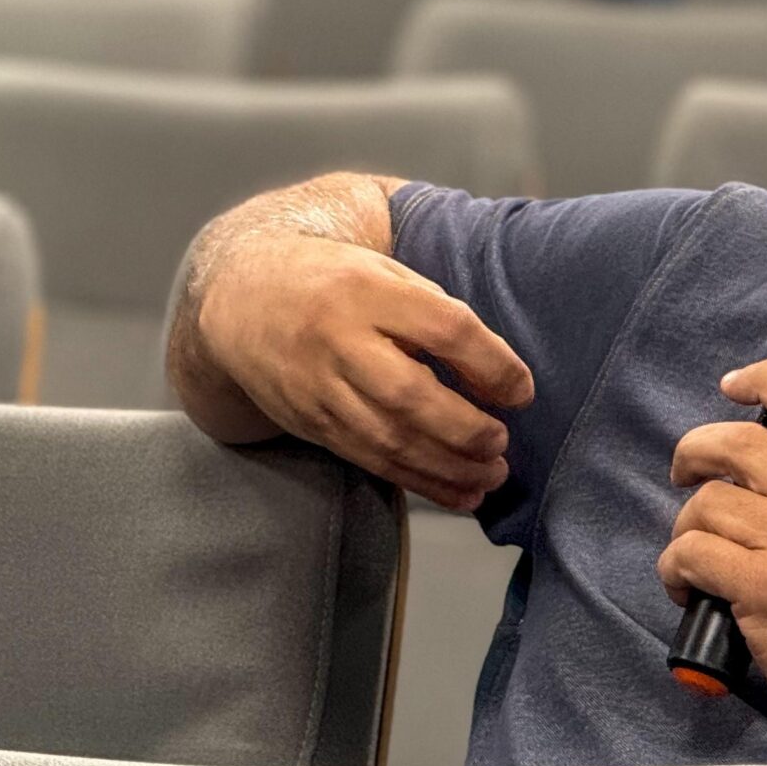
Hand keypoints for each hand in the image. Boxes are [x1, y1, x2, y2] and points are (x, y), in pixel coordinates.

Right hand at [197, 234, 532, 509]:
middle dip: (465, 428)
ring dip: (448, 467)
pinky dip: (420, 481)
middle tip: (501, 442)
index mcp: (369, 291)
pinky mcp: (311, 423)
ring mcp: (319, 387)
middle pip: (409, 394)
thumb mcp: (388, 274)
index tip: (522, 391)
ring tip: (491, 475)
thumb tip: (498, 375)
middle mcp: (339, 340)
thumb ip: (437, 314)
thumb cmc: (338, 283)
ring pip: (388, 439)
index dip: (491, 364)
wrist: (244, 301)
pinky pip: (370, 460)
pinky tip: (459, 491)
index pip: (444, 328)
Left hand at [661, 360, 766, 742]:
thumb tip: (765, 482)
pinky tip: (687, 589)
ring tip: (694, 558)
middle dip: (696, 449)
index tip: (735, 385)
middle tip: (685, 472)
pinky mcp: (762, 589)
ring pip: (707, 502)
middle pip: (740, 443)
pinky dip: (675, 569)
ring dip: (685, 527)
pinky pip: (691, 553)